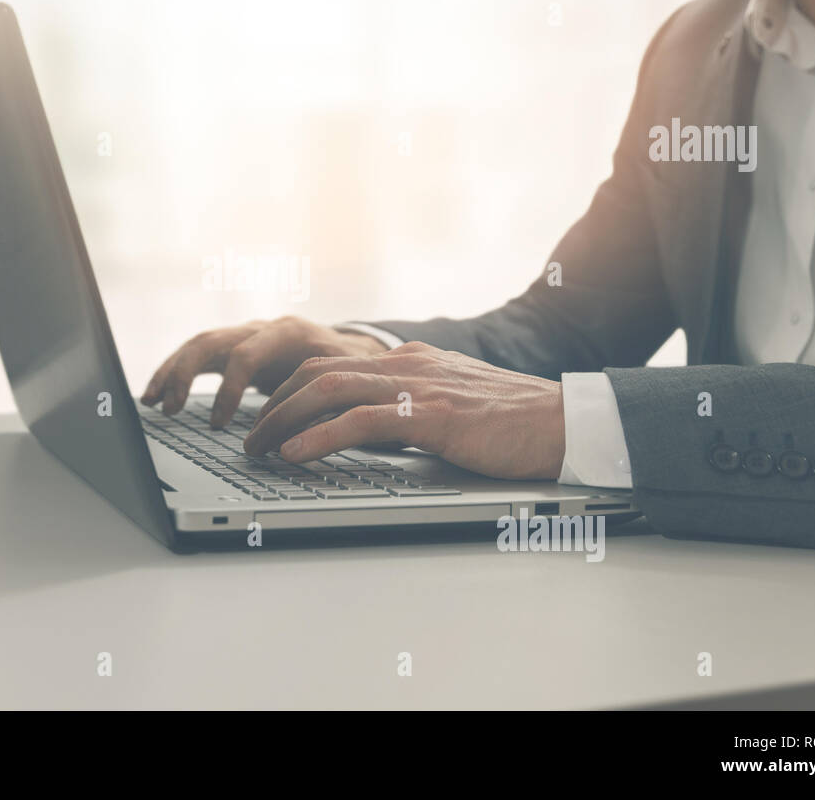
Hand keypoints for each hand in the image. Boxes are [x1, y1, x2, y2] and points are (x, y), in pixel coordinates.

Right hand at [141, 317, 387, 426]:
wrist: (353, 347)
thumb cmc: (350, 367)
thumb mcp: (343, 380)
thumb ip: (323, 401)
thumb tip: (302, 434)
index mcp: (286, 333)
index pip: (245, 354)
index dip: (229, 389)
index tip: (220, 425)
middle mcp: (260, 329)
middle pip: (211, 341)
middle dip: (184, 374)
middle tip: (168, 408)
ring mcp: (246, 336)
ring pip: (198, 346)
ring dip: (171, 372)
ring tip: (151, 402)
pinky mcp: (236, 348)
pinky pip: (199, 356)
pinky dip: (176, 374)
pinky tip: (158, 397)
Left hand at [243, 341, 565, 479]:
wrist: (563, 422)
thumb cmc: (514, 421)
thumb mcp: (451, 403)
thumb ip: (412, 407)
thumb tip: (375, 431)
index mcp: (410, 360)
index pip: (331, 363)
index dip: (290, 388)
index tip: (268, 416)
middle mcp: (406, 364)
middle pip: (316, 371)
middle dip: (274, 404)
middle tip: (251, 437)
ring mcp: (416, 386)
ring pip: (327, 390)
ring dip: (283, 420)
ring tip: (259, 448)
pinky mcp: (429, 415)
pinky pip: (358, 421)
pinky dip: (318, 437)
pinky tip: (295, 455)